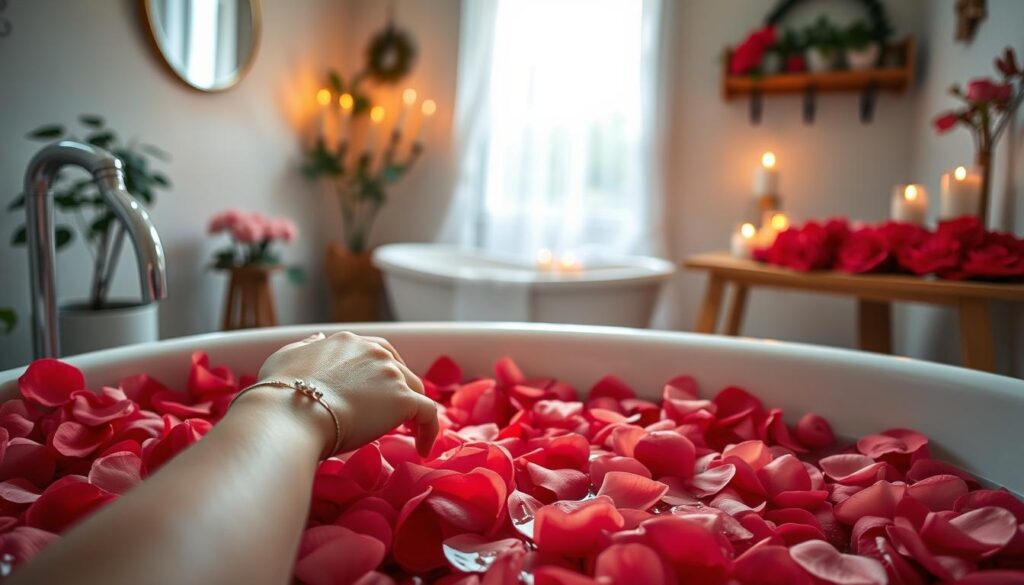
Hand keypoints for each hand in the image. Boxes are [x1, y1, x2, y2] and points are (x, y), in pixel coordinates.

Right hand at [253, 331, 438, 456]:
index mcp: (348, 342)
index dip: (379, 375)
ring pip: (414, 390)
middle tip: (392, 415)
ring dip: (412, 410)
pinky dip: (430, 429)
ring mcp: (391, 374)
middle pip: (398, 370)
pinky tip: (423, 448)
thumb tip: (318, 339)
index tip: (376, 395)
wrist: (290, 415)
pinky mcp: (403, 399)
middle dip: (398, 390)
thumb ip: (305, 347)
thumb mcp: (286, 357)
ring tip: (409, 434)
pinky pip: (429, 413)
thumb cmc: (280, 393)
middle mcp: (374, 351)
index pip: (375, 354)